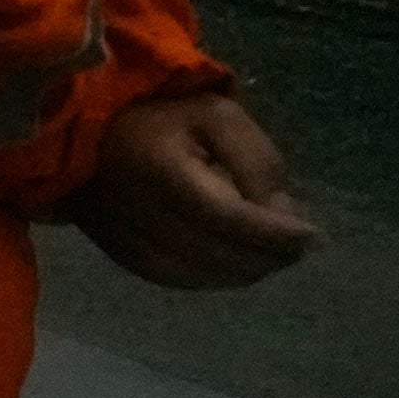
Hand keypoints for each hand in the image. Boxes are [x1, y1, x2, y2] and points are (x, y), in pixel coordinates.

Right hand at [71, 90, 316, 290]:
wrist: (86, 134)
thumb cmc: (162, 118)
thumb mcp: (219, 117)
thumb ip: (255, 160)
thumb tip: (281, 214)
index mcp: (163, 170)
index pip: (228, 217)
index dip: (273, 234)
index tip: (312, 237)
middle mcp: (140, 212)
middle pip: (217, 252)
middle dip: (267, 256)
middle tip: (298, 249)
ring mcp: (125, 238)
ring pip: (199, 274)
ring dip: (243, 272)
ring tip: (272, 258)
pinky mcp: (120, 254)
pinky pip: (175, 280)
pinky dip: (213, 279)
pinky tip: (235, 267)